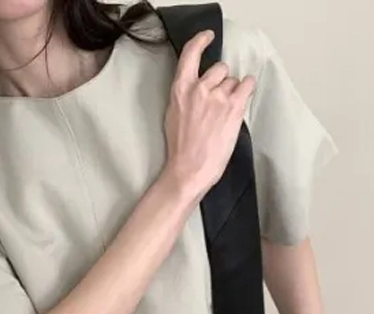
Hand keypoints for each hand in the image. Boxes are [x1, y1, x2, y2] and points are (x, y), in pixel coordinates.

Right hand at [163, 30, 255, 201]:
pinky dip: (247, 89)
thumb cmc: (180, 149)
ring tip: (226, 112)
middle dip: (221, 81)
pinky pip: (247, 85)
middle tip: (217, 102)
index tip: (208, 37)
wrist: (189, 170)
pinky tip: (243, 98)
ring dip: (233, 92)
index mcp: (180, 90)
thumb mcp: (173, 115)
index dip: (201, 41)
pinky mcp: (233, 107)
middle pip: (219, 68)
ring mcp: (218, 97)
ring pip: (233, 80)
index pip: (191, 53)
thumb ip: (185, 96)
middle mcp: (199, 88)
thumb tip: (198, 87)